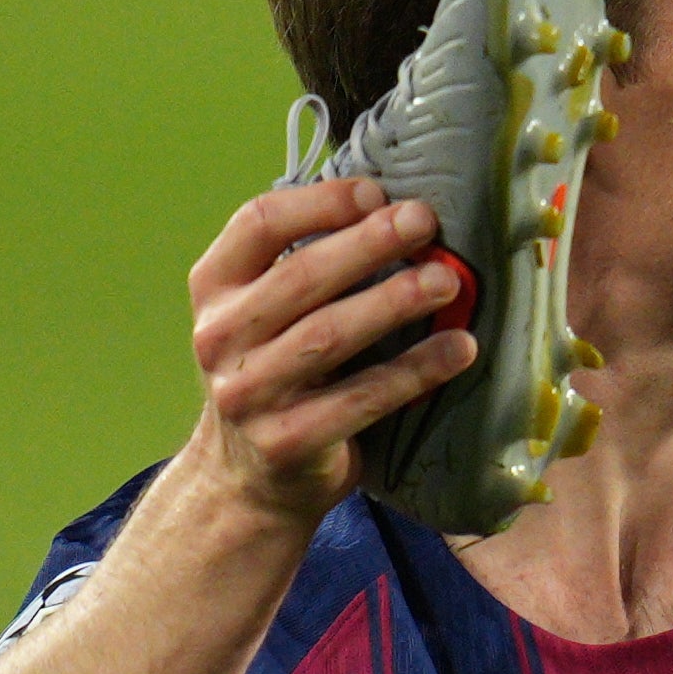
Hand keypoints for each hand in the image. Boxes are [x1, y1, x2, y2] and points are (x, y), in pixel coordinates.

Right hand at [185, 178, 480, 523]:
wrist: (246, 480)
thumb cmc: (275, 375)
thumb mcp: (263, 313)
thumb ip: (303, 265)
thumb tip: (393, 211)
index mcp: (214, 288)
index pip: (259, 223)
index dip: (322, 202)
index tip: (378, 193)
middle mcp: (220, 337)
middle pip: (300, 277)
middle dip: (369, 243)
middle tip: (424, 223)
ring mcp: (249, 393)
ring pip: (329, 335)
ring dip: (394, 302)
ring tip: (447, 282)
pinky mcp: (287, 441)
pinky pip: (361, 398)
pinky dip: (415, 371)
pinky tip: (457, 348)